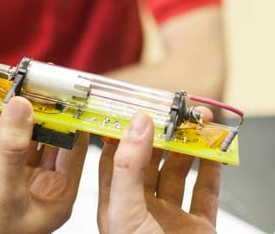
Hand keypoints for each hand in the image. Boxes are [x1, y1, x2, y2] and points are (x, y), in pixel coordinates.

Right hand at [0, 97, 88, 233]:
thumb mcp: (4, 193)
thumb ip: (14, 149)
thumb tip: (22, 108)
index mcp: (56, 194)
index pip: (72, 146)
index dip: (70, 117)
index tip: (63, 91)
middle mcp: (38, 183)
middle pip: (46, 135)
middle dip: (40, 109)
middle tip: (34, 83)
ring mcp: (14, 175)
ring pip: (20, 134)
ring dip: (15, 112)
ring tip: (13, 87)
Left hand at [98, 112, 220, 233]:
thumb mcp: (125, 211)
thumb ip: (129, 166)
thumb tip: (138, 123)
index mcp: (116, 204)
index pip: (116, 158)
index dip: (125, 132)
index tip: (137, 109)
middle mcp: (143, 209)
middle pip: (150, 161)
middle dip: (162, 135)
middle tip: (173, 113)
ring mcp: (171, 218)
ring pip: (178, 173)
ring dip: (187, 148)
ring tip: (195, 125)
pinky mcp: (199, 229)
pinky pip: (206, 193)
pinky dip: (212, 171)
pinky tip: (214, 152)